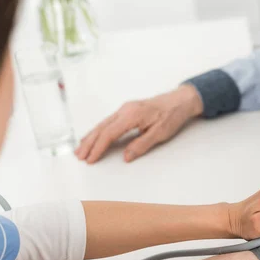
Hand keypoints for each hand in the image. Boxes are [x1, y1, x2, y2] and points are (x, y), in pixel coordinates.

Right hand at [75, 84, 203, 163]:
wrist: (179, 101)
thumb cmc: (172, 115)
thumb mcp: (160, 133)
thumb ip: (142, 145)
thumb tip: (126, 157)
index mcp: (132, 115)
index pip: (109, 133)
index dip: (98, 147)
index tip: (91, 159)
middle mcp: (125, 110)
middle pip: (102, 128)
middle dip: (89, 143)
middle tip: (79, 156)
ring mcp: (125, 109)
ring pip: (103, 124)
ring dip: (91, 137)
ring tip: (80, 149)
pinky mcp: (127, 110)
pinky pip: (108, 121)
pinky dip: (99, 130)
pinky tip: (93, 136)